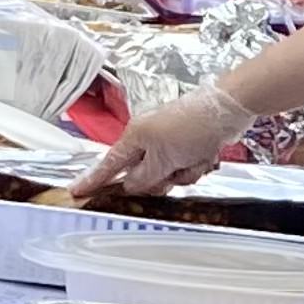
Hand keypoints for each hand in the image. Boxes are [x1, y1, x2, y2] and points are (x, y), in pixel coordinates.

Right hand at [75, 83, 253, 196]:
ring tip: (195, 156)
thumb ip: (142, 178)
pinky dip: (197, 166)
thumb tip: (129, 187)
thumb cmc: (192, 128)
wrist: (228, 112)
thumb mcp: (162, 159)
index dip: (93, 180)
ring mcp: (169, 144)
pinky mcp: (188, 147)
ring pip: (168, 176)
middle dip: (162, 178)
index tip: (76, 192)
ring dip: (185, 172)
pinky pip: (186, 169)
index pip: (108, 165)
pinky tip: (206, 154)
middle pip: (143, 177)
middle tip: (174, 169)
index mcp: (135, 138)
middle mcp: (149, 140)